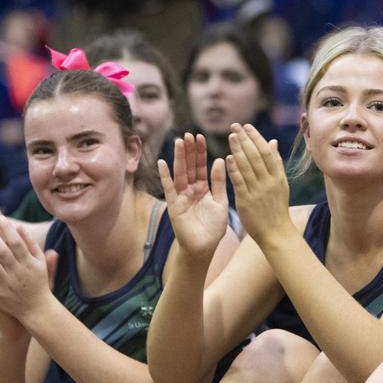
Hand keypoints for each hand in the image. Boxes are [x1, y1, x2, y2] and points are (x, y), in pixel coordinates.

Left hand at [0, 217, 58, 323]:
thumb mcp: (40, 263)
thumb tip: (20, 227)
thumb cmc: (39, 282)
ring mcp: (6, 283)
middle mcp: (17, 273)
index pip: (16, 242)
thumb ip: (31, 245)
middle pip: (2, 250)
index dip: (7, 229)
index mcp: (29, 264)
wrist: (36, 309)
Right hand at [158, 133, 228, 261]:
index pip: (201, 167)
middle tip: (190, 134)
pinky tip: (162, 162)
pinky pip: (169, 188)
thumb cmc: (213, 229)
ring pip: (180, 173)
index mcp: (203, 189)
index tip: (201, 137)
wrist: (204, 248)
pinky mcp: (174, 205)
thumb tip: (220, 160)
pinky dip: (165, 176)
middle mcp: (191, 190)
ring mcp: (181, 197)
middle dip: (189, 151)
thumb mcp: (220, 202)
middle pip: (189, 167)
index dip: (201, 153)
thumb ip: (220, 182)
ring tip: (180, 141)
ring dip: (179, 158)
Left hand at [225, 123, 291, 245]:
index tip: (247, 126)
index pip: (267, 152)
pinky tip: (228, 157)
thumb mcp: (280, 184)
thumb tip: (272, 141)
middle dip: (245, 139)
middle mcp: (269, 182)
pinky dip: (234, 169)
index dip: (256, 137)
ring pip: (248, 166)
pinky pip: (240, 182)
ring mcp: (258, 191)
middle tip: (235, 126)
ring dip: (238, 149)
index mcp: (278, 177)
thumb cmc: (277, 208)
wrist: (276, 233)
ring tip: (231, 136)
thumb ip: (275, 163)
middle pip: (256, 156)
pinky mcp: (247, 201)